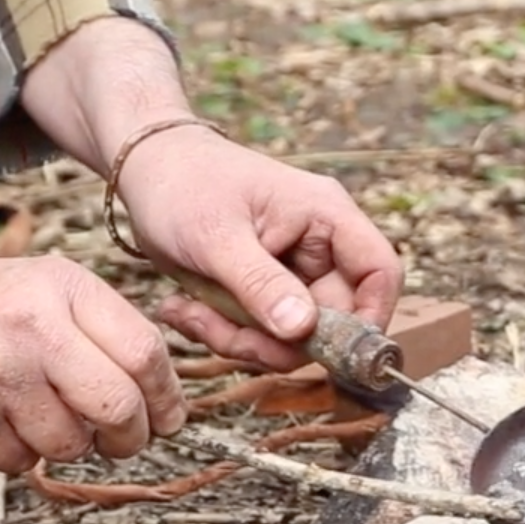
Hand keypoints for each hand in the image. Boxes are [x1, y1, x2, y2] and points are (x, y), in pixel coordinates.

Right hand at [0, 251, 187, 472]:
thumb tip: (166, 402)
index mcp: (63, 287)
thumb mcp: (45, 288)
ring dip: (69, 446)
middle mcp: (32, 327)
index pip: (146, 354)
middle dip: (130, 437)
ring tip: (42, 416)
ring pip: (72, 445)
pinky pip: (22, 463)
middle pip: (119, 408)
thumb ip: (106, 332)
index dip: (167, 398)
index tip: (167, 419)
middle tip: (121, 440)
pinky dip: (21, 454)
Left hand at [114, 127, 403, 371]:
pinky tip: (185, 310)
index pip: (380, 272)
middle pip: (333, 320)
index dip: (370, 319)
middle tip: (221, 334)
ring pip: (294, 337)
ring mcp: (293, 272)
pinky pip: (263, 334)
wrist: (144, 170)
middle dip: (277, 341)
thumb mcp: (216, 237)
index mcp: (326, 217)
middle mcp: (320, 247)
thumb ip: (261, 285)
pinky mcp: (266, 292)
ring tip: (191, 315)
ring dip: (241, 341)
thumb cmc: (180, 184)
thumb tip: (302, 330)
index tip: (331, 353)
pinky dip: (224, 334)